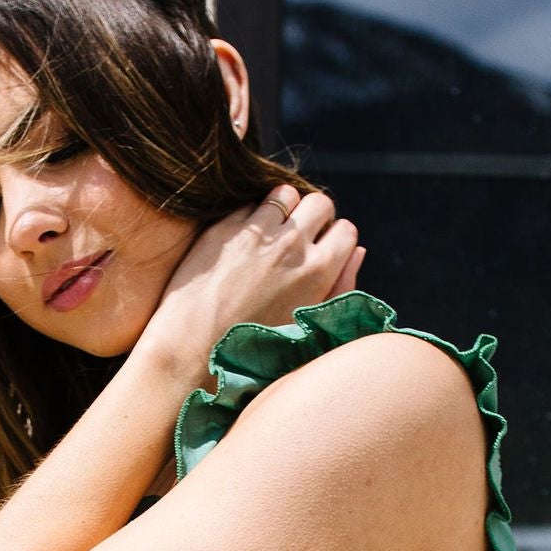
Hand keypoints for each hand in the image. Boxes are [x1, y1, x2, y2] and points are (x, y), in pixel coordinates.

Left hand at [145, 184, 363, 376]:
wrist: (193, 356)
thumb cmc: (255, 354)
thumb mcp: (308, 328)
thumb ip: (340, 286)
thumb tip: (358, 251)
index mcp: (319, 272)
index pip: (346, 231)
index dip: (334, 241)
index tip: (320, 253)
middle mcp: (292, 245)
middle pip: (320, 204)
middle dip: (314, 217)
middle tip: (297, 239)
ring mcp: (256, 233)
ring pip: (285, 194)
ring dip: (283, 208)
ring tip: (270, 235)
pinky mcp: (224, 229)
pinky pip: (250, 203)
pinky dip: (251, 215)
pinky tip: (242, 241)